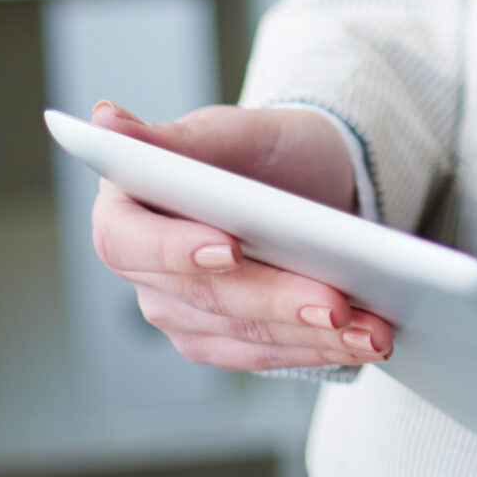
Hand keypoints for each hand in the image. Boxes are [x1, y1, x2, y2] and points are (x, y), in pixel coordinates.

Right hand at [88, 101, 395, 374]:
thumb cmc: (268, 149)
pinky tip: (365, 341)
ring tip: (372, 328)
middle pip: (201, 297)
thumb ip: (175, 139)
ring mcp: (181, 313)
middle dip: (275, 299)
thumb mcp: (235, 130)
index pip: (129, 240)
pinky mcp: (223, 342)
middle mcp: (145, 271)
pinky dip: (320, 349)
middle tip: (336, 302)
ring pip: (242, 334)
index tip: (229, 247)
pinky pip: (268, 354)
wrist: (314, 183)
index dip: (173, 250)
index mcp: (127, 208)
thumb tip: (104, 121)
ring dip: (310, 336)